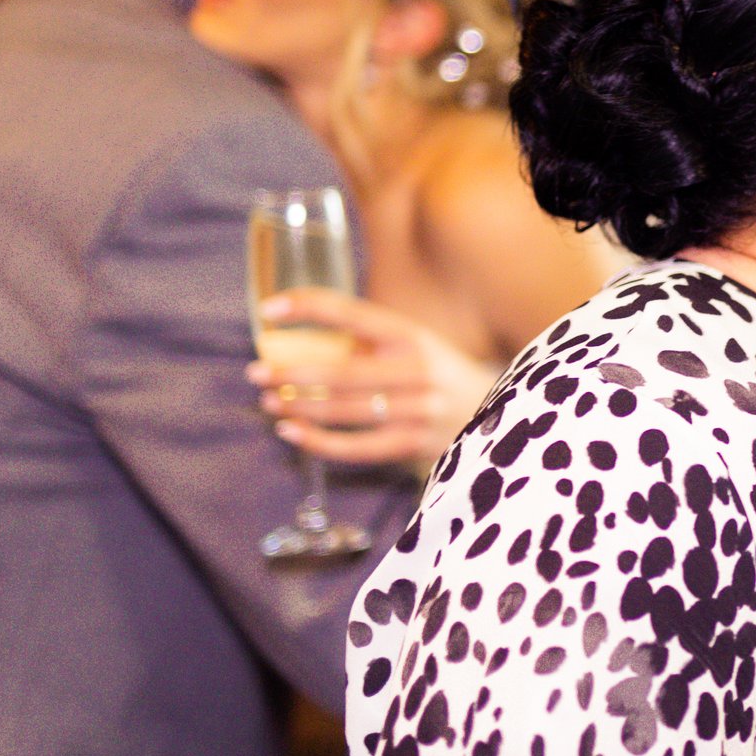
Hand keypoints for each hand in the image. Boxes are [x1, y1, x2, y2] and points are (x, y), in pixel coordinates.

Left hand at [250, 288, 499, 468]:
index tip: (269, 308)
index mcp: (413, 336)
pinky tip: (290, 433)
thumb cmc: (440, 377)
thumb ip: (370, 345)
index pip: (352, 314)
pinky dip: (317, 442)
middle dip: (291, 372)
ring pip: (343, 410)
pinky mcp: (413, 444)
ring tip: (269, 401)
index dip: (308, 308)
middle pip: (341, 371)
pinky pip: (355, 447)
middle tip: (256, 373)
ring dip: (298, 405)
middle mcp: (417, 371)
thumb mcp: (416, 347)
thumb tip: (300, 348)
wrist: (499, 415)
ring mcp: (417, 410)